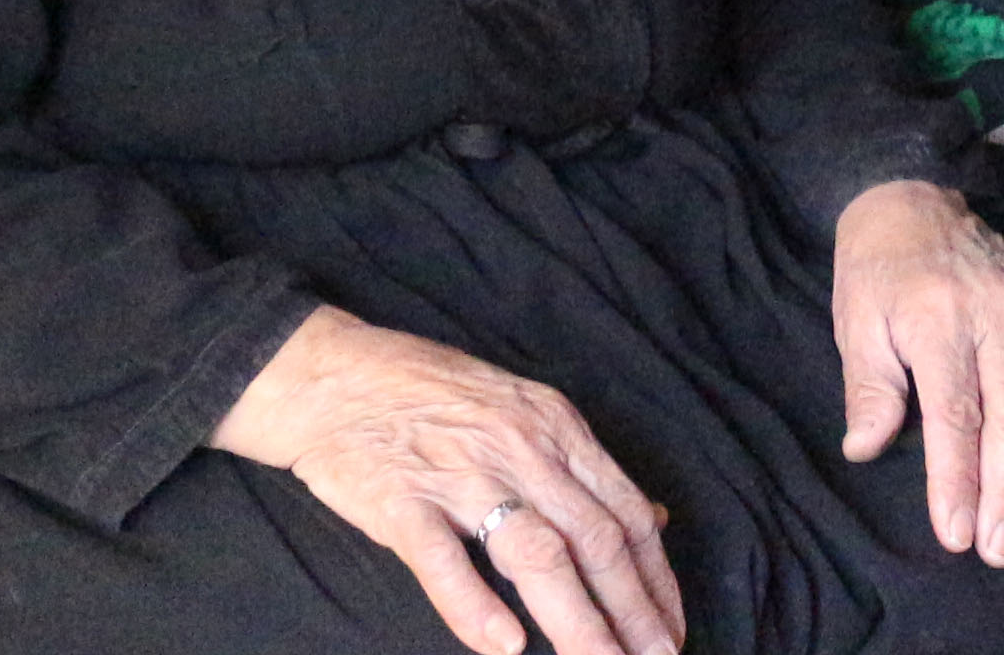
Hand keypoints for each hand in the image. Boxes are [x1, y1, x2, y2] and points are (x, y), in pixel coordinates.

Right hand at [212, 305, 680, 654]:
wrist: (332, 375)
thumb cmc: (428, 394)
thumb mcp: (525, 410)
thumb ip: (584, 468)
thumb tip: (652, 516)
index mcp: (555, 428)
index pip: (624, 512)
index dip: (655, 578)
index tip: (671, 628)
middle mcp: (520, 450)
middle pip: (593, 540)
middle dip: (632, 611)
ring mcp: (461, 475)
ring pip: (537, 555)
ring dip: (577, 620)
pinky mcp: (402, 500)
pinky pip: (444, 560)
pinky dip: (476, 606)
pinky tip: (505, 646)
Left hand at [831, 178, 1003, 568]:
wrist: (911, 199)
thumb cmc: (879, 274)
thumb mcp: (856, 326)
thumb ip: (868, 388)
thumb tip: (866, 449)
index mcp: (939, 322)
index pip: (955, 415)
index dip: (956, 480)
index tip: (957, 535)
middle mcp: (998, 315)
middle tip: (1000, 548)